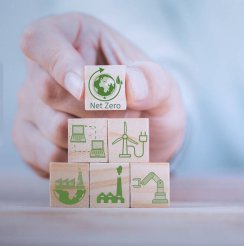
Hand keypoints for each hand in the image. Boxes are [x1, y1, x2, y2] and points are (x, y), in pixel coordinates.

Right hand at [13, 13, 185, 176]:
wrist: (149, 135)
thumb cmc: (150, 99)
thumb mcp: (161, 85)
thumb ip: (151, 81)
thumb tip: (130, 87)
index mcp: (72, 38)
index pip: (41, 41)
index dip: (60, 64)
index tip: (87, 88)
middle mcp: (43, 71)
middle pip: (49, 91)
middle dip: (98, 111)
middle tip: (127, 114)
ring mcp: (34, 107)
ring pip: (54, 128)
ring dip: (98, 138)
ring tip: (118, 131)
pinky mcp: (33, 141)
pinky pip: (49, 158)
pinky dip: (83, 161)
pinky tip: (100, 153)